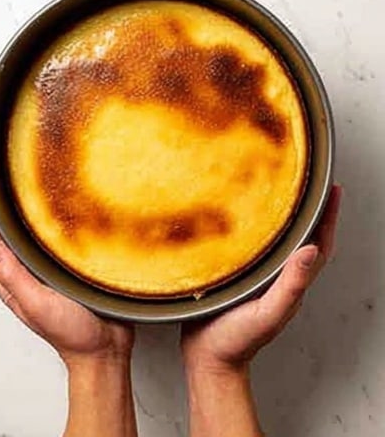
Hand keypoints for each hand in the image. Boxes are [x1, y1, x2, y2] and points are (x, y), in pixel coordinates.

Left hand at [0, 206, 133, 367]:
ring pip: (32, 242)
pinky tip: (60, 221)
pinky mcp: (67, 273)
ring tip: (29, 200)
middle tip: (6, 193)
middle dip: (6, 219)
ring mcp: (47, 275)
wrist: (106, 351)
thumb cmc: (71, 334)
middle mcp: (28, 277)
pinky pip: (55, 248)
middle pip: (10, 241)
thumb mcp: (35, 302)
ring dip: (30, 224)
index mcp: (13, 284)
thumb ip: (12, 275)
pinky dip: (53, 234)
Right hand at [181, 184, 341, 374]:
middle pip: (302, 237)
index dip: (329, 217)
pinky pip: (252, 246)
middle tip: (308, 181)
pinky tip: (241, 214)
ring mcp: (259, 278)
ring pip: (278, 240)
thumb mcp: (268, 314)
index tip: (332, 190)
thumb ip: (291, 286)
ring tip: (279, 188)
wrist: (206, 358)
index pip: (319, 245)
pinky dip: (255, 227)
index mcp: (290, 284)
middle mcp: (278, 277)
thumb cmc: (236, 341)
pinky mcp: (238, 276)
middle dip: (309, 210)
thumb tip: (312, 251)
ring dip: (284, 215)